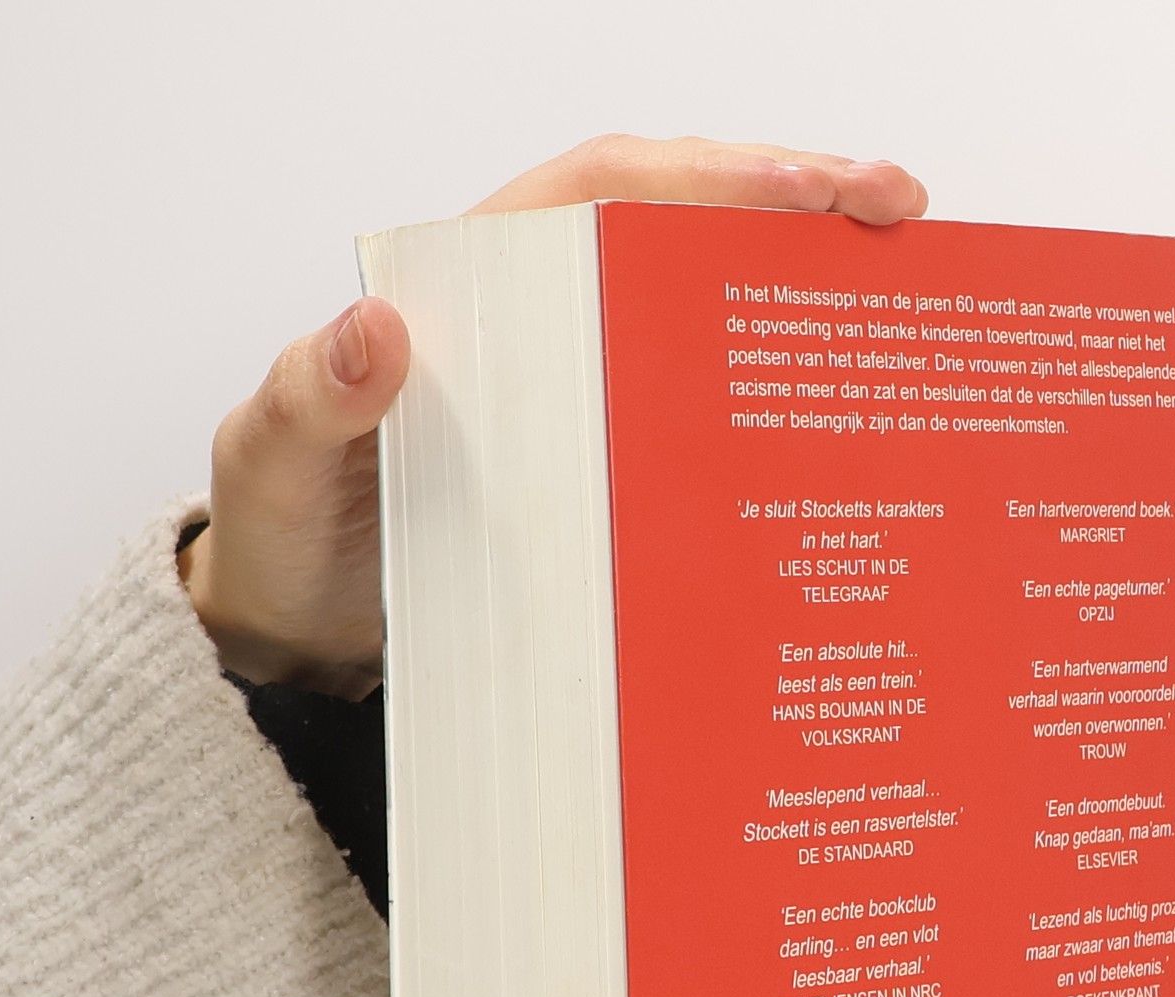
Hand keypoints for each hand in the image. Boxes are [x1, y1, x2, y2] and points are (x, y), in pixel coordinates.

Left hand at [181, 136, 929, 697]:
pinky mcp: (598, 471)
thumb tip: (378, 332)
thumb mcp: (275, 467)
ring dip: (795, 302)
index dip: (709, 178)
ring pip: (697, 318)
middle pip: (675, 233)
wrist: (293, 639)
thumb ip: (314, 400)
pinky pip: (690, 419)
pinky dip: (761, 412)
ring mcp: (573, 398)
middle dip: (791, 211)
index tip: (810, 190)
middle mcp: (534, 326)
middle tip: (899, 218)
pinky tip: (834, 434)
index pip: (602, 195)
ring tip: (900, 303)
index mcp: (469, 291)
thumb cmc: (280, 539)